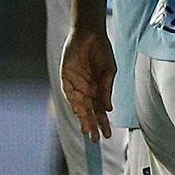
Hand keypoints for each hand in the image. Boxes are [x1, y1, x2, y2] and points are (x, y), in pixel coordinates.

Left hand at [59, 24, 116, 139]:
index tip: (107, 136)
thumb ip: (107, 89)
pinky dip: (74, 103)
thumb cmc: (101, 51)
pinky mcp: (66, 78)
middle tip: (95, 140)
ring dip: (83, 119)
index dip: (103, 123)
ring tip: (87, 131)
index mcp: (98, 90)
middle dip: (92, 125)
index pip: (100, 111)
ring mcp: (76, 85)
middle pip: (89, 112)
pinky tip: (79, 112)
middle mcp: (86, 90)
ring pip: (79, 106)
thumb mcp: (109, 71)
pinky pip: (69, 93)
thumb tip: (109, 109)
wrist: (90, 34)